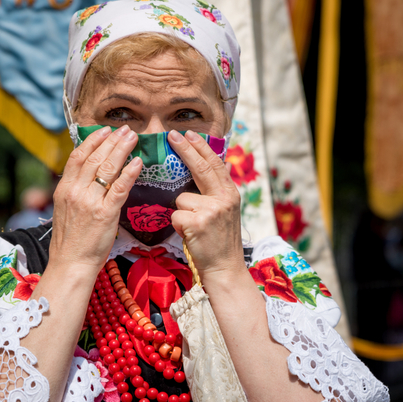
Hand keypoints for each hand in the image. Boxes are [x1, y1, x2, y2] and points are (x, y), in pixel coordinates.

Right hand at [46, 125, 141, 277]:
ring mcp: (90, 202)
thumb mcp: (65, 210)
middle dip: (111, 140)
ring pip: (107, 168)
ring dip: (121, 149)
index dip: (92, 141)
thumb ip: (75, 191)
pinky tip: (138, 162)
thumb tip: (88, 175)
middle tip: (124, 128)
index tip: (104, 130)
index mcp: (64, 189)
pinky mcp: (105, 214)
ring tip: (133, 137)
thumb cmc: (71, 241)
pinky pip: (119, 188)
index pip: (78, 157)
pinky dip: (129, 173)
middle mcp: (75, 192)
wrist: (70, 263)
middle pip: (95, 158)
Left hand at [168, 130, 246, 280]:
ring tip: (193, 227)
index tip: (188, 133)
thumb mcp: (226, 212)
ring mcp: (212, 210)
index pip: (215, 164)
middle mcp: (224, 198)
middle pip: (201, 168)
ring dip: (181, 212)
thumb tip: (214, 167)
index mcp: (230, 193)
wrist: (225, 268)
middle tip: (171, 135)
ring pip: (181, 198)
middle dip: (185, 149)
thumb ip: (217, 191)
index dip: (201, 147)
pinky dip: (178, 225)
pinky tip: (189, 235)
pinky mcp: (198, 222)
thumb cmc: (220, 241)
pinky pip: (176, 215)